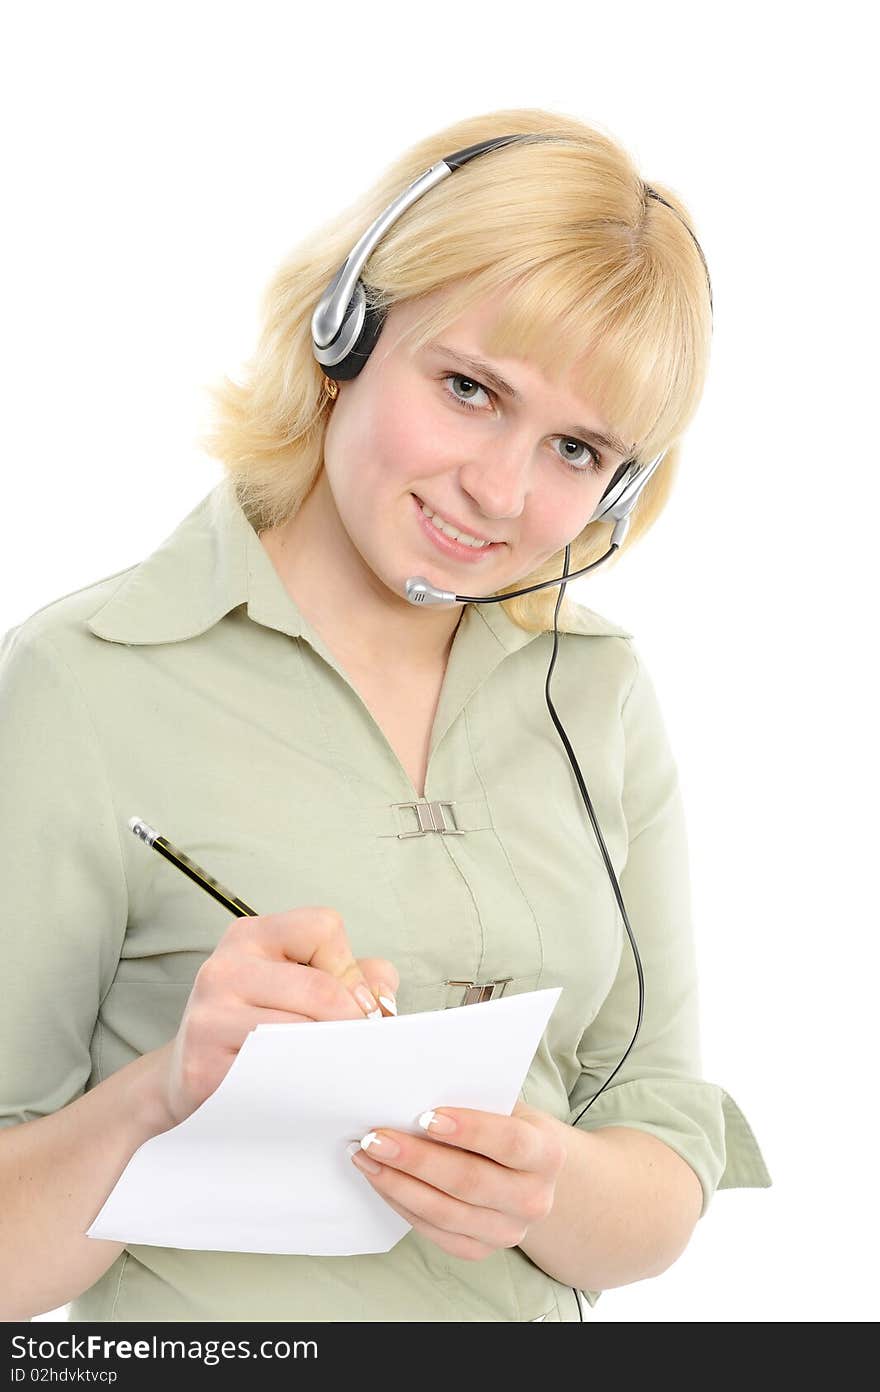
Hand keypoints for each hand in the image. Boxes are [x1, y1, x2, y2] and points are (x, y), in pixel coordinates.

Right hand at [156, 906, 398, 1127]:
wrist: (188, 1074)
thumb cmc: (258, 1022)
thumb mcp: (300, 981)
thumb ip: (355, 976)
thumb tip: (382, 994)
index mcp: (251, 935)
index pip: (323, 928)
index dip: (350, 968)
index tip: (354, 1001)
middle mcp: (225, 967)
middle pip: (321, 989)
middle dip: (352, 1022)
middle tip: (360, 1045)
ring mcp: (210, 1017)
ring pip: (302, 1034)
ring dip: (331, 1055)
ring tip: (333, 1064)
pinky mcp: (204, 1066)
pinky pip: (275, 1073)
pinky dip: (302, 1081)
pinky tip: (303, 1083)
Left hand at [348, 1098, 567, 1261]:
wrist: (529, 1176)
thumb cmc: (506, 1127)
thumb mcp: (504, 1107)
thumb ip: (472, 1101)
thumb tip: (414, 1095)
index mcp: (547, 1154)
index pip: (511, 1142)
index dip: (470, 1129)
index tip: (426, 1116)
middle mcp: (534, 1199)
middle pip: (471, 1182)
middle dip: (417, 1159)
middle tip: (376, 1137)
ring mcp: (509, 1231)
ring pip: (446, 1213)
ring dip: (399, 1184)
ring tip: (367, 1158)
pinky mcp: (481, 1250)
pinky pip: (435, 1232)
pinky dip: (403, 1204)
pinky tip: (381, 1180)